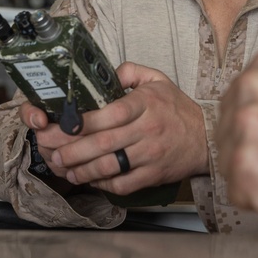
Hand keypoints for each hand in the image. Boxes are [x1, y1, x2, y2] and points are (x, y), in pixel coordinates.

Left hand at [42, 62, 208, 195]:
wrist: (205, 137)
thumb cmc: (176, 108)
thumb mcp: (158, 79)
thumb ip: (129, 72)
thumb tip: (104, 75)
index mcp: (146, 104)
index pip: (112, 112)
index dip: (85, 121)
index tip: (63, 124)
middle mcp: (147, 129)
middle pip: (104, 142)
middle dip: (72, 149)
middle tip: (52, 152)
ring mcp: (150, 155)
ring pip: (110, 166)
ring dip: (82, 170)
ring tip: (64, 168)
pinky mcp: (153, 175)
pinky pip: (123, 184)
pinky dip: (102, 185)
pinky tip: (88, 180)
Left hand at [217, 46, 257, 245]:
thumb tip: (244, 102)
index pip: (235, 100)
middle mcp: (252, 85)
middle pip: (225, 129)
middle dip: (252, 149)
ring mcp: (246, 124)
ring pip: (228, 161)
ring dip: (255, 176)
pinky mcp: (244, 165)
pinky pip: (235, 191)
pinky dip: (257, 201)